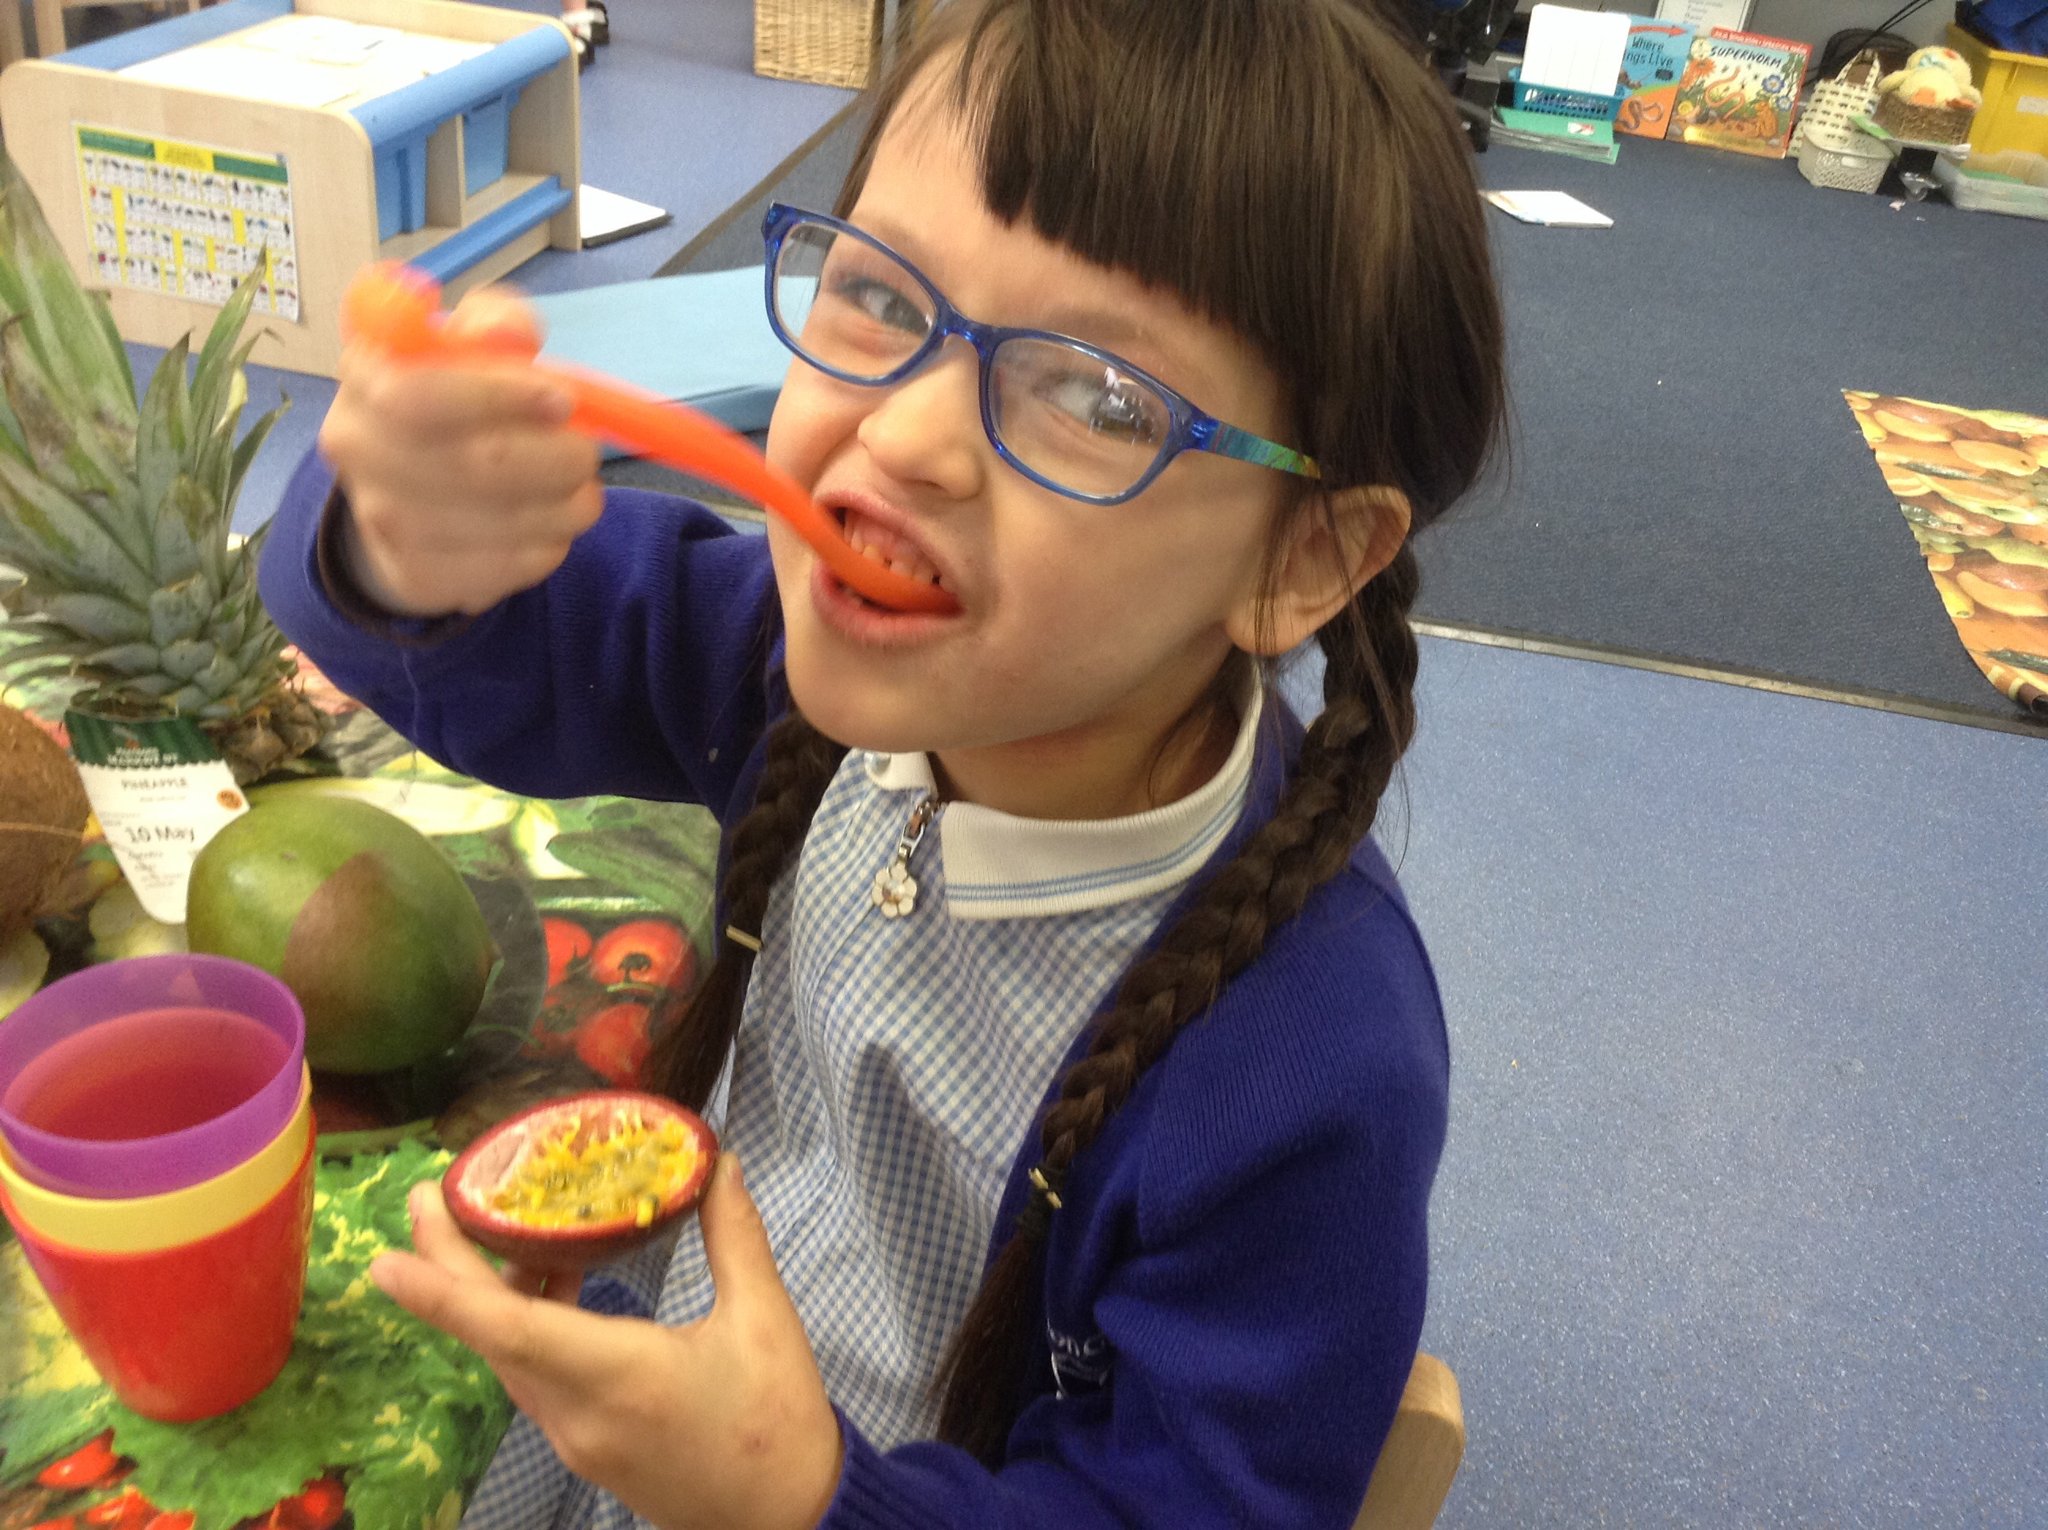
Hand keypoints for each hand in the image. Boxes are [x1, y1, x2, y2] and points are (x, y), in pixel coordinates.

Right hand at [318, 285, 604, 617]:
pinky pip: (517, 564)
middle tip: (587, 450)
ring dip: (570, 502)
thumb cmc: (453, 400)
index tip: (564, 398)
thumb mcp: (466, 344)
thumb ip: (495, 326)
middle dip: (561, 456)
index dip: (502, 397)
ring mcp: (386, 523)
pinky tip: (547, 520)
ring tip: (576, 484)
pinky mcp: (423, 577)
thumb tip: (515, 337)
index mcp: (366, 378)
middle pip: (481, 465)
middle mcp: (359, 452)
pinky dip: (553, 541)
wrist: (404, 491)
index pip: (420, 394)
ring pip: (512, 521)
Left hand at [371, 1155, 843, 1529]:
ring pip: (510, 1357)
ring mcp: (578, 1436)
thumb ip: (735, 1236)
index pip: (510, 1331)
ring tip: (488, 1223)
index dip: (443, 1292)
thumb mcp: (764, 1319)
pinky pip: (535, 1376)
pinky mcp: (588, 1445)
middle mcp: (580, 1413)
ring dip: (487, 1293)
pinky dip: (525, 1323)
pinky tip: (550, 1279)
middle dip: (448, 1268)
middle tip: (423, 1197)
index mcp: (620, 1377)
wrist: (789, 1518)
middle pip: (493, 1336)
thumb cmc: (777, 1419)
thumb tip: (720, 1162)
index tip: (383, 1260)